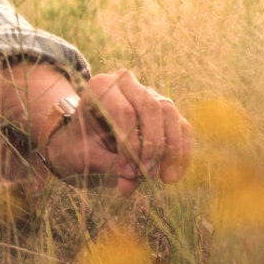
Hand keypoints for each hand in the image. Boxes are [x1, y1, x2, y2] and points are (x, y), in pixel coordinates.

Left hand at [42, 70, 192, 193]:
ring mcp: (149, 94)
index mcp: (100, 87)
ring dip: (171, 149)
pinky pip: (182, 127)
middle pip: (151, 108)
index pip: (123, 111)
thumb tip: (130, 180)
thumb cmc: (81, 146)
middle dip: (153, 145)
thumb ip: (108, 165)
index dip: (130, 144)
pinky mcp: (165, 111)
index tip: (128, 172)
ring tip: (164, 178)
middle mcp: (126, 83)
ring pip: (170, 115)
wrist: (84, 144)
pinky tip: (174, 175)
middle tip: (147, 175)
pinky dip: (181, 152)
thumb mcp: (86, 156)